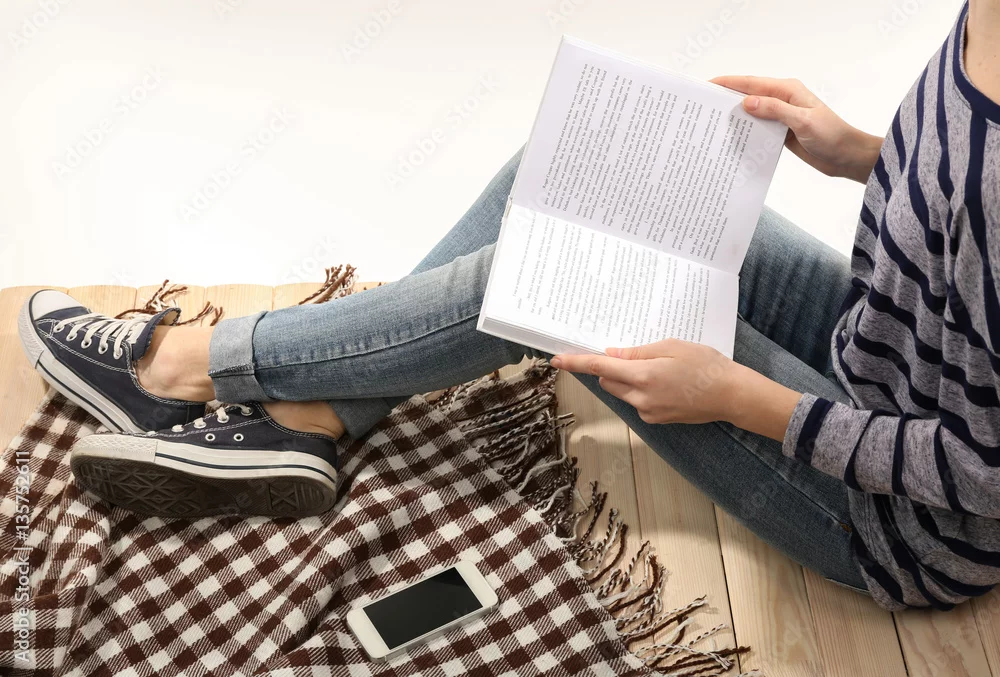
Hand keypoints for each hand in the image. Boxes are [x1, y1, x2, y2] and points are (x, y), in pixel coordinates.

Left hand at [550, 339, 738, 424]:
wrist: (731, 395)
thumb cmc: (706, 366)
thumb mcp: (672, 347)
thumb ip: (637, 352)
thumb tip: (611, 355)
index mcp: (643, 375)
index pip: (599, 367)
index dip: (576, 363)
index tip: (557, 360)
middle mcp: (641, 398)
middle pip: (608, 381)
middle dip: (611, 368)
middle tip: (634, 355)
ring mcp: (648, 412)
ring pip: (622, 392)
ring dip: (627, 380)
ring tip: (660, 369)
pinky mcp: (656, 420)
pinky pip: (637, 402)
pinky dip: (641, 391)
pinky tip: (667, 383)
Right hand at [710, 75, 881, 183]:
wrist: (847, 156)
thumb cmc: (832, 136)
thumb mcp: (802, 121)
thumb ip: (775, 110)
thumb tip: (747, 102)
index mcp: (787, 90)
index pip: (751, 83)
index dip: (728, 83)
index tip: (707, 85)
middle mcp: (782, 100)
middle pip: (748, 96)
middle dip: (726, 99)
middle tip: (703, 106)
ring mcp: (780, 116)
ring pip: (751, 113)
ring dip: (735, 117)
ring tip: (711, 123)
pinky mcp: (780, 132)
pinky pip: (758, 128)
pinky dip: (745, 131)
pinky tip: (731, 138)